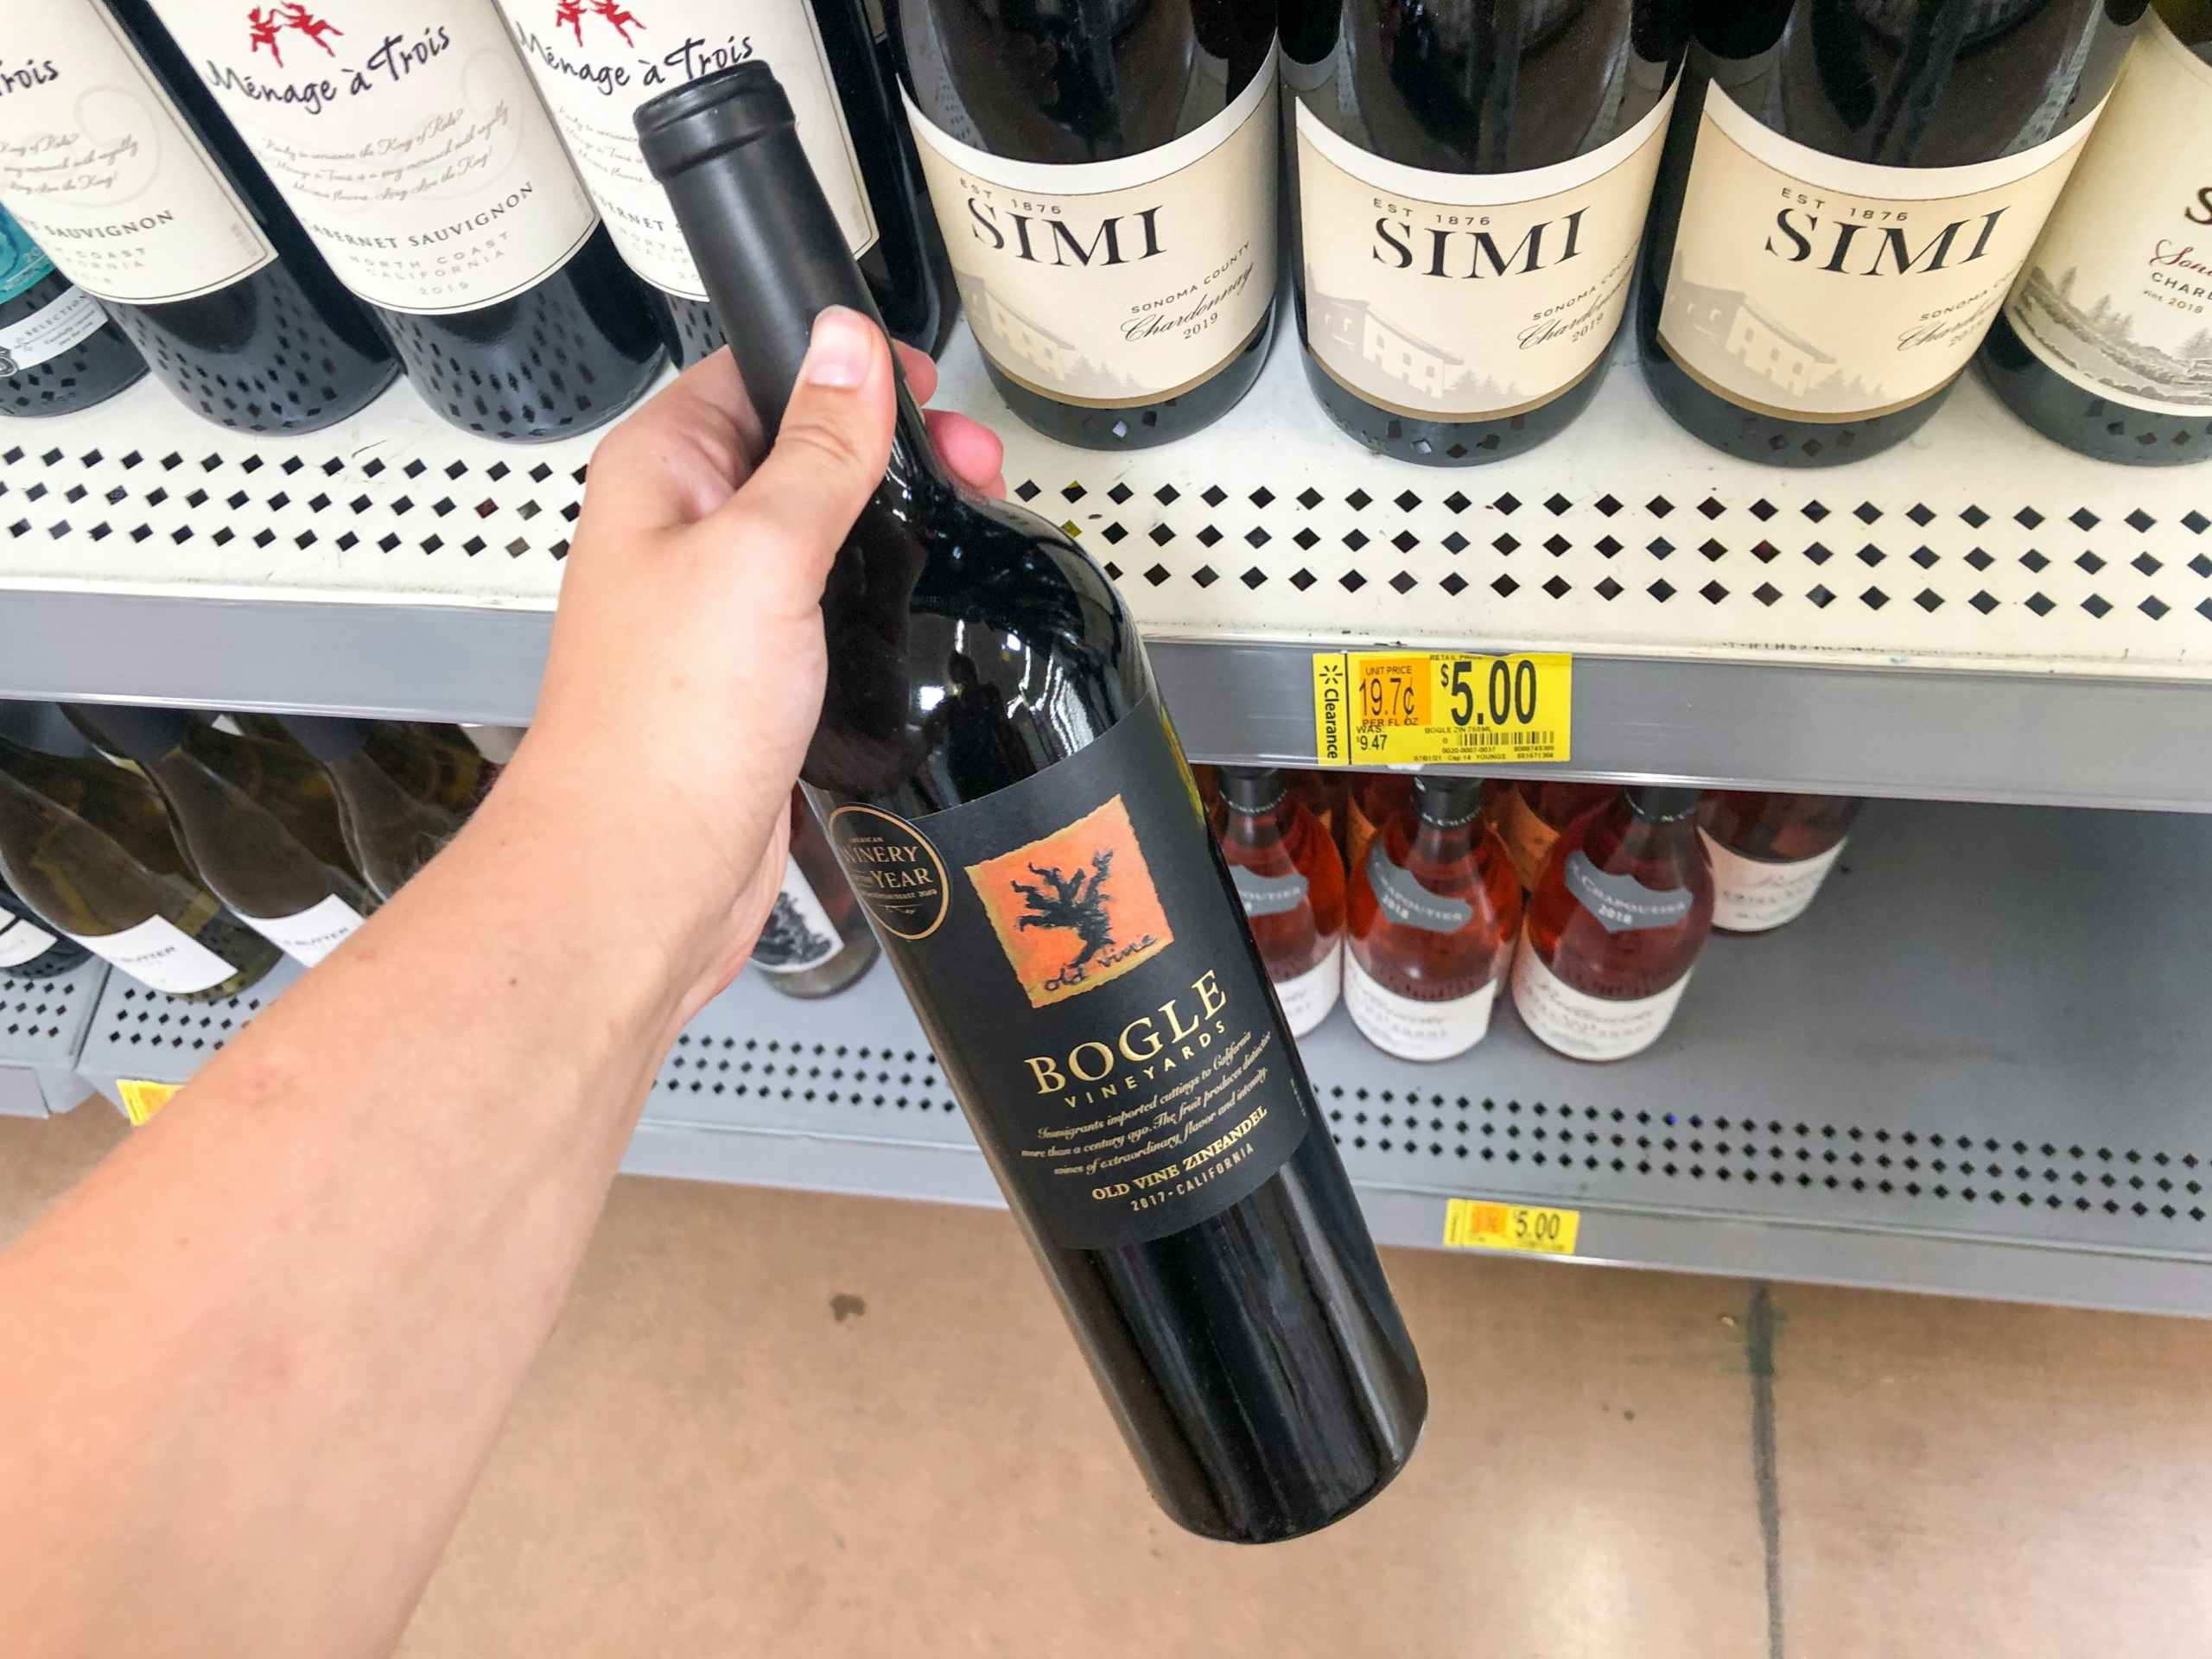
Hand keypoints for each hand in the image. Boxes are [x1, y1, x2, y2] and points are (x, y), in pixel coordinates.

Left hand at [506, 310, 1006, 1015]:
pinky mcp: (756, 679)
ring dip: (891, 523)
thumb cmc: (665, 723)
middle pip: (797, 450)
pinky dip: (878, 598)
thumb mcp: (761, 553)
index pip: (754, 370)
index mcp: (661, 474)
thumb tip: (848, 345)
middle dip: (888, 449)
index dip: (838, 364)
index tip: (919, 385)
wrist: (645, 876)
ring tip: (964, 527)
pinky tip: (924, 605)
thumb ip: (817, 448)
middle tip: (967, 467)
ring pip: (818, 533)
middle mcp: (681, 533)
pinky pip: (825, 610)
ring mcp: (718, 609)